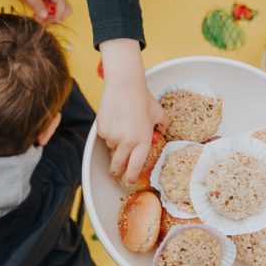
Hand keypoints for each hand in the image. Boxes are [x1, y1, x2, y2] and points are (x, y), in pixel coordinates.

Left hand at [0, 0, 70, 22]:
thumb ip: (37, 4)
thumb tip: (45, 16)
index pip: (62, 4)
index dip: (59, 15)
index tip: (48, 20)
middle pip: (65, 9)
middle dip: (56, 17)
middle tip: (43, 19)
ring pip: (57, 12)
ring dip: (49, 18)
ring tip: (37, 17)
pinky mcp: (43, 2)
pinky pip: (49, 13)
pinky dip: (44, 17)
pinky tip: (35, 15)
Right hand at [98, 39, 167, 182]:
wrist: (124, 85)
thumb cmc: (142, 98)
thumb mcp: (158, 112)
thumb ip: (163, 125)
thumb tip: (162, 132)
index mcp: (143, 140)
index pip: (136, 165)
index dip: (131, 175)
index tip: (128, 180)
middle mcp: (127, 141)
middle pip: (119, 165)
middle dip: (116, 173)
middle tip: (115, 176)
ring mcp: (113, 136)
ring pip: (112, 148)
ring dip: (115, 146)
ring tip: (121, 129)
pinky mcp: (102, 130)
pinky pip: (105, 138)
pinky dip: (108, 133)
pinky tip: (114, 121)